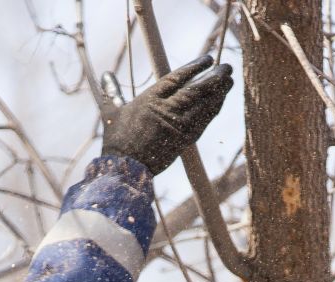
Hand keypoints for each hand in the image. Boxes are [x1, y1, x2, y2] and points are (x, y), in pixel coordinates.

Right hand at [101, 56, 232, 174]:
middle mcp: (166, 110)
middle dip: (213, 78)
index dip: (194, 67)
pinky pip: (203, 122)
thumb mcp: (111, 113)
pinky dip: (213, 110)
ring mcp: (177, 126)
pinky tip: (220, 102)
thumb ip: (112, 92)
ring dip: (219, 93)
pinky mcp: (183, 140)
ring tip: (229, 81)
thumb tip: (105, 76)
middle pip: (196, 90)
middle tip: (227, 68)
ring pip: (203, 106)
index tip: (208, 58)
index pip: (177, 78)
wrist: (125, 169)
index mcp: (150, 100)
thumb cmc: (116, 141)